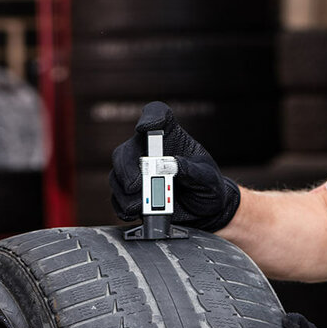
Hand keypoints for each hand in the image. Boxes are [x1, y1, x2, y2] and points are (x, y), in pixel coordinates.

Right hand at [109, 101, 240, 231]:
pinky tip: (136, 212)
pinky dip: (123, 206)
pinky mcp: (131, 194)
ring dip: (126, 193)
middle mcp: (150, 151)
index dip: (150, 117)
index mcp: (171, 137)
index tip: (146, 128)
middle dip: (127, 168)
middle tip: (135, 185)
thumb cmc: (208, 188)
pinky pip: (117, 198)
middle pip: (126, 150)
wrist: (205, 213)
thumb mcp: (209, 179)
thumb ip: (192, 171)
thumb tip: (169, 165)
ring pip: (118, 175)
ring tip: (143, 206)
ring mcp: (137, 172)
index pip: (158, 115)